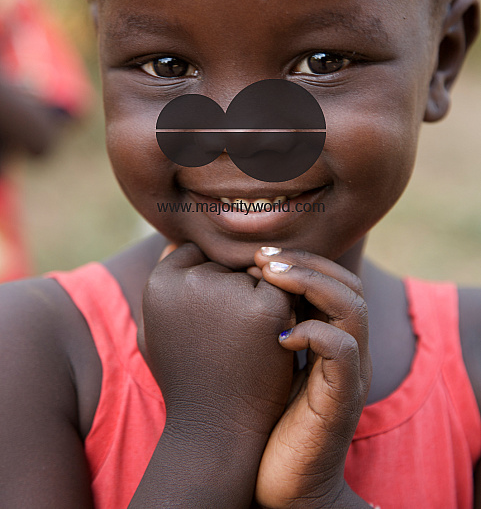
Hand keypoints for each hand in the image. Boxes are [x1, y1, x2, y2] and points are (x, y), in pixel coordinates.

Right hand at [138, 242, 295, 450]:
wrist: (215, 433)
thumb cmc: (186, 379)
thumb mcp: (154, 332)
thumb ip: (162, 284)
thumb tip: (176, 243)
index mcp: (158, 283)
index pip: (196, 255)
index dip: (208, 290)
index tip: (207, 326)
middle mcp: (189, 280)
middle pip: (228, 263)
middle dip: (234, 292)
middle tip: (226, 339)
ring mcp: (228, 291)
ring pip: (257, 273)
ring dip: (257, 299)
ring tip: (244, 343)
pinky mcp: (265, 307)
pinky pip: (283, 289)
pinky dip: (281, 312)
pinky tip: (269, 341)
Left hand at [251, 247, 371, 508]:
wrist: (283, 486)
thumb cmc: (264, 420)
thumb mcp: (263, 361)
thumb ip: (260, 326)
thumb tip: (228, 285)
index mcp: (330, 338)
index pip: (333, 277)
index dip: (299, 259)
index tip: (257, 253)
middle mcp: (347, 351)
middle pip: (349, 283)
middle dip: (305, 263)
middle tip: (262, 258)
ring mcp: (349, 376)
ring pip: (353, 307)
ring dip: (311, 285)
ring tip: (269, 279)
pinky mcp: (341, 402)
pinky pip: (343, 351)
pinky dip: (314, 333)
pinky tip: (279, 335)